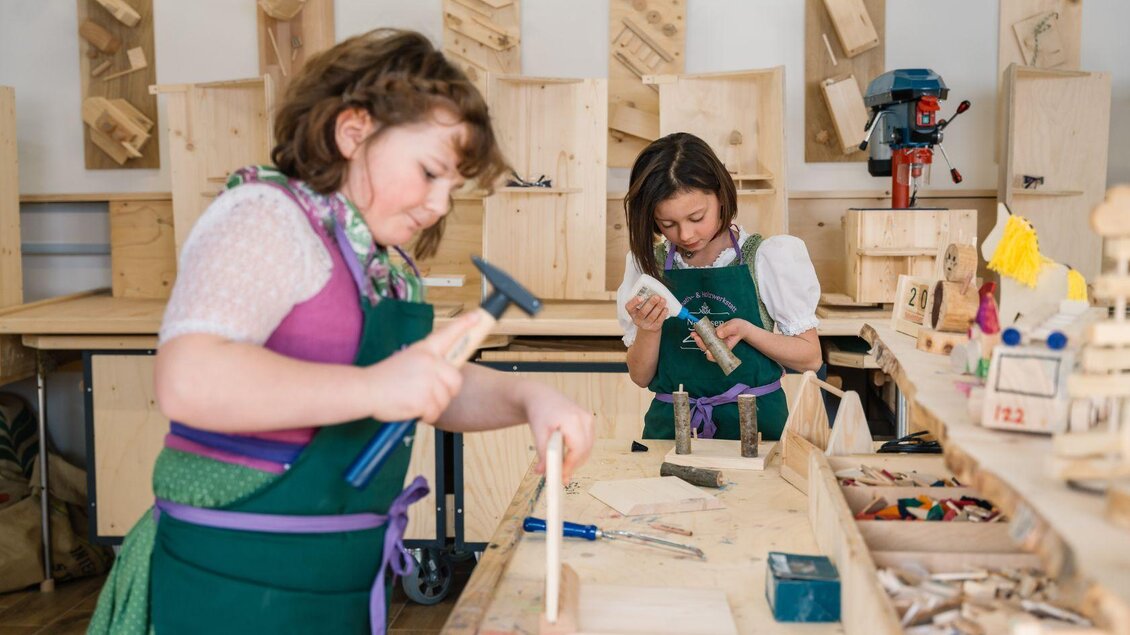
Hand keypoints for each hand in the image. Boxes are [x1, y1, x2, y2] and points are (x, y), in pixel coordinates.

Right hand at [365, 311, 480, 422]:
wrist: (365, 389)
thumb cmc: (384, 379)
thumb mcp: (407, 360)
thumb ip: (427, 363)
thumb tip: (444, 373)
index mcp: (423, 349)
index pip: (448, 333)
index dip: (464, 325)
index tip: (477, 316)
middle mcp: (429, 361)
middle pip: (455, 379)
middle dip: (446, 391)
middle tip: (428, 395)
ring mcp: (427, 380)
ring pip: (445, 398)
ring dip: (432, 406)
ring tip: (414, 400)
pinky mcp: (424, 398)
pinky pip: (435, 411)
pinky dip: (426, 416)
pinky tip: (412, 409)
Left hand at [524, 386, 594, 482]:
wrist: (542, 397)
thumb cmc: (540, 412)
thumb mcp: (538, 434)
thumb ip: (542, 454)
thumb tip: (543, 472)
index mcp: (573, 419)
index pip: (578, 449)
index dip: (571, 465)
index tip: (561, 477)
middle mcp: (585, 418)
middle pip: (585, 451)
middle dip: (573, 466)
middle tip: (561, 477)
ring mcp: (589, 419)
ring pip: (588, 449)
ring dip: (576, 460)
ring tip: (562, 468)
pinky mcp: (589, 422)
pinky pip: (587, 443)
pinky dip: (579, 453)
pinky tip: (567, 458)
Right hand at [625, 295, 667, 331]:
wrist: (649, 327)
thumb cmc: (645, 312)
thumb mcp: (641, 306)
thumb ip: (645, 299)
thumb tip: (654, 290)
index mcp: (632, 312)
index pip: (629, 307)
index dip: (634, 302)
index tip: (641, 297)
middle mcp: (637, 319)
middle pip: (642, 312)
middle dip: (650, 304)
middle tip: (656, 297)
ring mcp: (645, 325)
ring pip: (652, 316)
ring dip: (658, 307)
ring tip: (663, 300)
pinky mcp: (654, 328)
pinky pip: (658, 321)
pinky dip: (663, 314)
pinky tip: (665, 308)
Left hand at [691, 318, 752, 361]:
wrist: (739, 326)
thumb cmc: (739, 328)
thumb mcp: (734, 328)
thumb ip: (727, 331)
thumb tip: (718, 334)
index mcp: (725, 348)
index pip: (717, 356)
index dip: (711, 356)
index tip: (707, 351)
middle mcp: (719, 347)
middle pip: (708, 350)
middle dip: (701, 345)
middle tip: (697, 337)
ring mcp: (715, 342)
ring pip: (704, 344)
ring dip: (698, 340)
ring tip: (693, 334)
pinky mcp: (712, 336)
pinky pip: (704, 337)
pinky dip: (699, 335)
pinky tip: (695, 331)